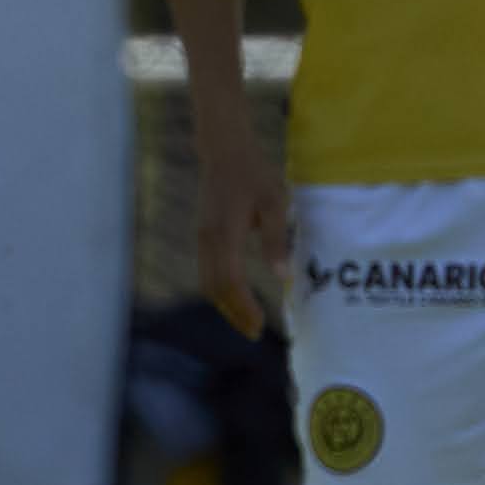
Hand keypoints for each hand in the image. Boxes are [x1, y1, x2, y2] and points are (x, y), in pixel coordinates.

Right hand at [195, 145, 291, 335]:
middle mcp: (208, 240)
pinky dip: (220, 290)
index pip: (231, 281)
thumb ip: (276, 240)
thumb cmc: (254, 175)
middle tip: (254, 332)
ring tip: (245, 319)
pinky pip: (207, 271)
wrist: (224, 152)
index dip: (244, 306)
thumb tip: (283, 277)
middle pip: (214, 288)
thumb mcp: (275, 204)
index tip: (261, 325)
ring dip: (224, 304)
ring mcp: (202, 238)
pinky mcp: (203, 235)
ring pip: (207, 281)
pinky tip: (235, 295)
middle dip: (233, 312)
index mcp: (225, 234)